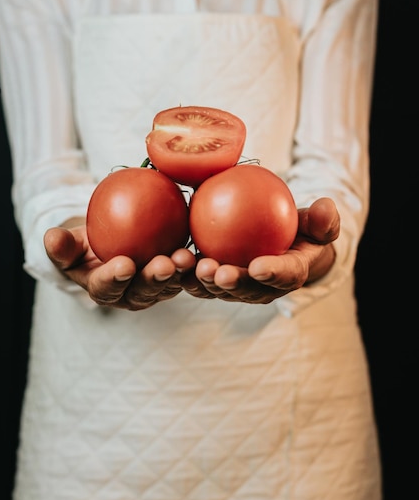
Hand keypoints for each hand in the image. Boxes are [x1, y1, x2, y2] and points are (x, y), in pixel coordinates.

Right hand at [43, 222, 196, 309]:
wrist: (110, 244)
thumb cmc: (85, 245)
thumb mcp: (68, 244)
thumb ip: (61, 245)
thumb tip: (51, 237)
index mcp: (103, 290)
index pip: (107, 288)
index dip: (115, 279)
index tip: (124, 264)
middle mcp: (132, 295)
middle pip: (144, 290)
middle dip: (154, 279)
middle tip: (163, 263)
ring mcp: (156, 289)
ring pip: (169, 284)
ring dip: (179, 272)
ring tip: (185, 256)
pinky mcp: (175, 276)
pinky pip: (186, 271)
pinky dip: (194, 263)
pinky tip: (202, 246)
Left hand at [180, 197, 339, 303]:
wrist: (282, 242)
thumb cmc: (301, 230)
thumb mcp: (317, 221)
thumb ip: (323, 218)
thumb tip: (328, 208)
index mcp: (290, 274)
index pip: (285, 277)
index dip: (272, 274)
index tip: (258, 266)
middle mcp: (263, 289)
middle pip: (247, 291)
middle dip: (231, 285)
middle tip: (217, 271)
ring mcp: (238, 288)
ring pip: (219, 290)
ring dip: (203, 282)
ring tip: (190, 265)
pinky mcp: (215, 281)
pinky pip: (200, 278)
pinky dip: (185, 271)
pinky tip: (172, 256)